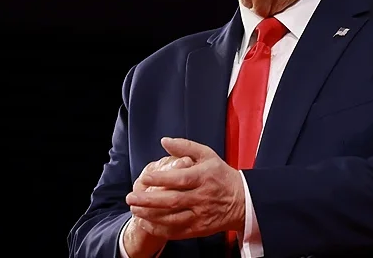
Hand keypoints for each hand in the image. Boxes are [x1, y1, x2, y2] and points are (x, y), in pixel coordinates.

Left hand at [125, 137, 245, 240]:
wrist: (242, 200)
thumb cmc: (221, 175)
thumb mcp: (208, 155)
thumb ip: (185, 147)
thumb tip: (164, 141)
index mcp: (204, 177)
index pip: (180, 179)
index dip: (160, 179)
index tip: (144, 178)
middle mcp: (202, 197)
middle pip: (172, 201)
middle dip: (148, 200)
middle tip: (130, 197)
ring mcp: (200, 215)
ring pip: (172, 219)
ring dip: (150, 216)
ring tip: (134, 210)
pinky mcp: (199, 229)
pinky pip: (176, 232)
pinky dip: (159, 229)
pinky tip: (146, 223)